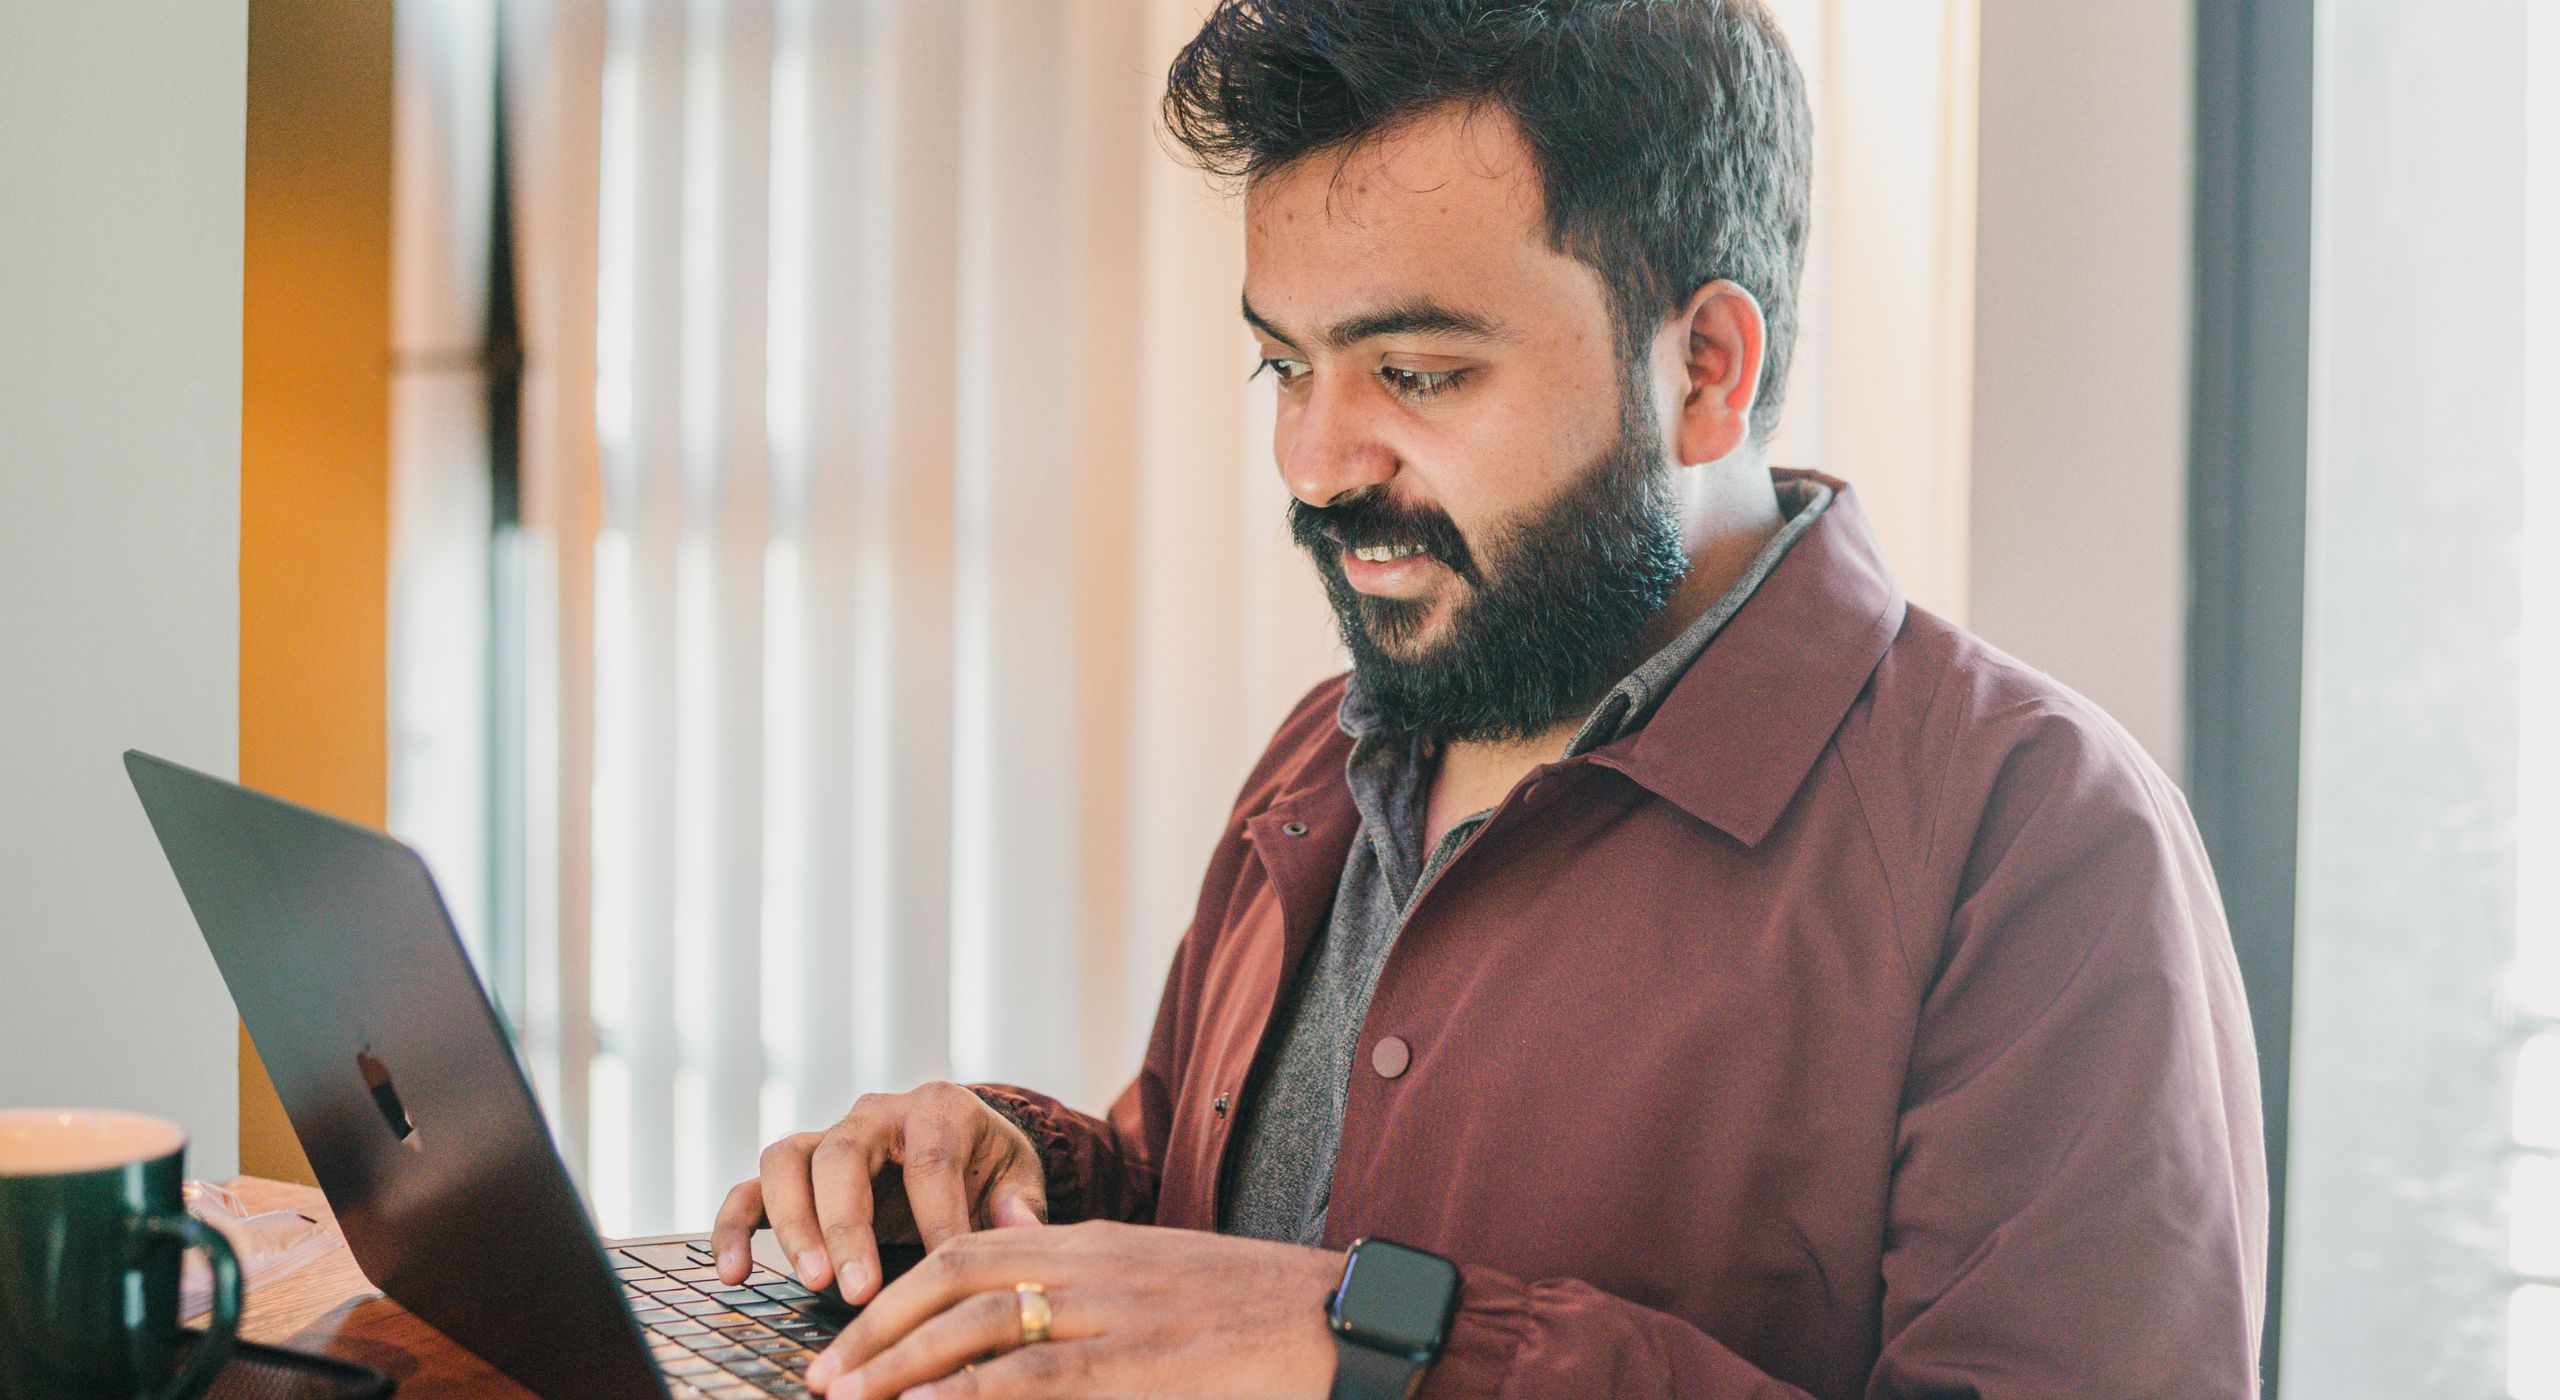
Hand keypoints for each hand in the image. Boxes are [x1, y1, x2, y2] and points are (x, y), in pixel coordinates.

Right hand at [711, 1082, 1047, 1302]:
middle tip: (857, 1288)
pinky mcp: (794, 1172)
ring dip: (793, 1224)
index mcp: (938, 1109)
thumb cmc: (990, 1168)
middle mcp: (874, 1114)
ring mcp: (826, 1139)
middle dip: (847, 1225)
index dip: (934, 1216)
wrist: (962, 1147)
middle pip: (842, 1156)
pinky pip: (750, 1190)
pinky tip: (734, 1274)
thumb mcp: (1018, 1176)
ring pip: (787, 1162)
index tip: (942, 1269)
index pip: (928, 1159)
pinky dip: (734, 1227)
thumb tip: (1019, 1230)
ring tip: (811, 1282)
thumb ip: (1021, 1204)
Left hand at [802, 1219, 1342, 1399]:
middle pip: (955, 1276)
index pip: (970, 1245)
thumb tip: (1016, 1308)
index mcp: (1097, 1243)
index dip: (900, 1289)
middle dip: (878, 1329)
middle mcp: (1095, 1265)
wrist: (1345, 1317)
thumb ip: (1089, 1285)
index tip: (852, 1334)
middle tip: (823, 1378)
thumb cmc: (1256, 1312)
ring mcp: (1118, 1311)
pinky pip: (1038, 1378)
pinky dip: (971, 1395)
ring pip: (982, 1324)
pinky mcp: (1143, 1362)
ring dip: (902, 1366)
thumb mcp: (1161, 1282)